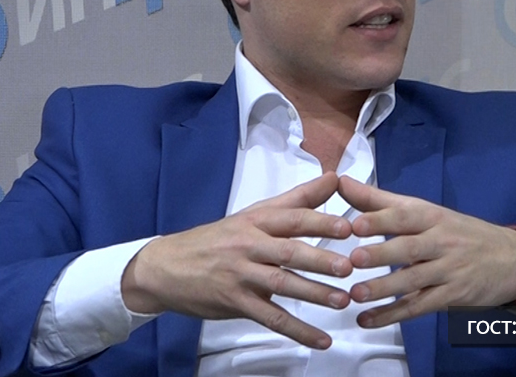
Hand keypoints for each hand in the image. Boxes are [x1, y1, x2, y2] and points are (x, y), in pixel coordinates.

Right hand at [121, 172, 352, 348]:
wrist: (166, 267)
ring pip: (281, 284)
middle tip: (349, 267)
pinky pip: (270, 318)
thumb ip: (298, 199)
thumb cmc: (219, 238)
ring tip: (342, 300)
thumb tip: (334, 178)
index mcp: (257, 220)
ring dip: (313, 294)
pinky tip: (321, 338)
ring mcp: (241, 275)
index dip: (320, 222)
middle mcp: (249, 245)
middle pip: (288, 251)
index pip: (292, 218)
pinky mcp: (235, 302)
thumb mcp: (255, 213)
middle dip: (320, 259)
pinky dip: (297, 330)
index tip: (347, 227)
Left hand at [337, 175, 515, 327]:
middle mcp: (441, 241)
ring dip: (384, 289)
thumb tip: (341, 182)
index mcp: (432, 216)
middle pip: (409, 248)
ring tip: (356, 295)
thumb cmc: (458, 232)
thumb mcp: (425, 211)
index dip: (381, 218)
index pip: (405, 215)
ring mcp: (448, 270)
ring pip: (414, 280)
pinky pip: (420, 306)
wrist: (511, 258)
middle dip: (381, 253)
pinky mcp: (452, 296)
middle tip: (353, 260)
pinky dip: (393, 315)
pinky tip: (368, 319)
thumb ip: (379, 200)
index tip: (355, 223)